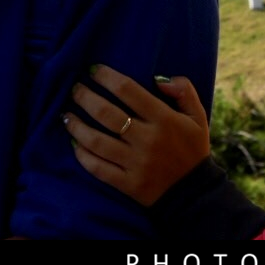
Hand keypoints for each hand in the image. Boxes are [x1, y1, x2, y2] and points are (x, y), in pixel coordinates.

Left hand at [63, 65, 209, 206]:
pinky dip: (82, 156)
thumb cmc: (193, 149)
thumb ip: (184, 90)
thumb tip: (158, 78)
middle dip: (85, 97)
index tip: (93, 70)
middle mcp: (147, 139)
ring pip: (97, 141)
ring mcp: (135, 163)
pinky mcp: (128, 184)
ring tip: (66, 115)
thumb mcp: (198, 116)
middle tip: (74, 89)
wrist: (195, 194)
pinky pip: (98, 168)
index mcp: (164, 119)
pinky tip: (74, 145)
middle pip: (106, 113)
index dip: (106, 77)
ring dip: (77, 126)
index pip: (128, 90)